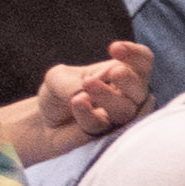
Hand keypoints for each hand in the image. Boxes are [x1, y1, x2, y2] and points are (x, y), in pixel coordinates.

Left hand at [14, 52, 148, 153]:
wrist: (42, 121)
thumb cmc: (58, 93)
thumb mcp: (58, 77)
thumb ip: (72, 81)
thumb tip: (86, 94)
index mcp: (123, 73)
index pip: (143, 62)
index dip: (135, 54)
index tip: (114, 48)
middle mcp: (127, 96)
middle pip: (141, 87)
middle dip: (129, 78)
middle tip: (114, 72)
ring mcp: (118, 118)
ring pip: (126, 110)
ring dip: (108, 96)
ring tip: (87, 84)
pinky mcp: (104, 136)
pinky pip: (102, 125)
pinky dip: (88, 112)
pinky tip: (76, 102)